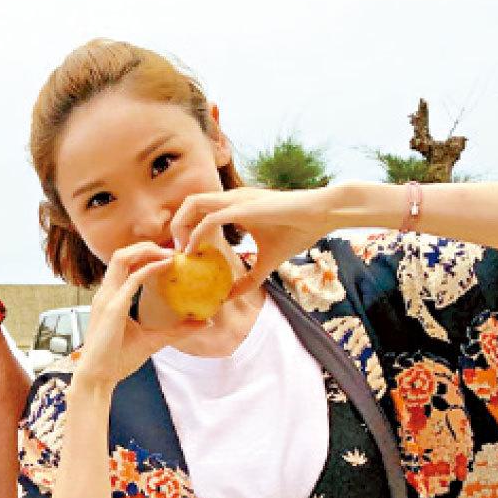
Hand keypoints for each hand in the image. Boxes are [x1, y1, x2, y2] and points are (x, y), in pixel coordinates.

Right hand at [75, 243, 210, 388]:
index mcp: (111, 298)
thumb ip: (177, 330)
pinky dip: (150, 268)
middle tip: (172, 250)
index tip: (169, 257)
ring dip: (146, 251)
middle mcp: (106, 293)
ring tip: (169, 254)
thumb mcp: (153, 340)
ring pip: (122, 258)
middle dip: (146, 246)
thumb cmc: (118, 360)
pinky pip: (132, 279)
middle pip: (122, 254)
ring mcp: (107, 298)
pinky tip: (167, 267)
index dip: (144, 255)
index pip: (124, 266)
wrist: (98, 378)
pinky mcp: (113, 308)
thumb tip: (205, 322)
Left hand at [172, 187, 336, 294]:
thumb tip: (229, 297)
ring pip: (192, 204)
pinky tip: (192, 252)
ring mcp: (235, 201)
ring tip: (181, 251)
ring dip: (180, 227)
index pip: (199, 210)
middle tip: (176, 253)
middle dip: (176, 227)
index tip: (183, 254)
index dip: (185, 229)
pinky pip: (210, 219)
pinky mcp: (242, 208)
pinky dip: (196, 235)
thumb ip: (248, 279)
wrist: (321, 215)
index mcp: (235, 206)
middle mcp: (231, 199)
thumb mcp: (268, 261)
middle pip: (189, 204)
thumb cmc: (298, 231)